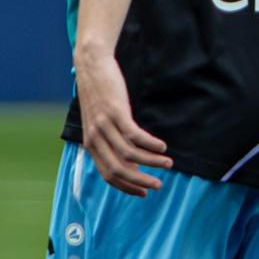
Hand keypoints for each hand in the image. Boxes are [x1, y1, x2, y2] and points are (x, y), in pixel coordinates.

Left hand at [74, 41, 167, 196]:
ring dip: (151, 162)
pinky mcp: (115, 112)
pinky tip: (162, 146)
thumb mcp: (102, 123)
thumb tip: (131, 164)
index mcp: (91, 144)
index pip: (108, 175)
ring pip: (129, 154)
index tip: (145, 192)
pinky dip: (150, 144)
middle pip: (118, 169)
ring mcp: (104, 125)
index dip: (127, 186)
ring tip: (168, 163)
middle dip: (141, 180)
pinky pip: (135, 135)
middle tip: (159, 185)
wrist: (92, 66)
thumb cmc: (100, 95)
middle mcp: (95, 138)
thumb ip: (112, 143)